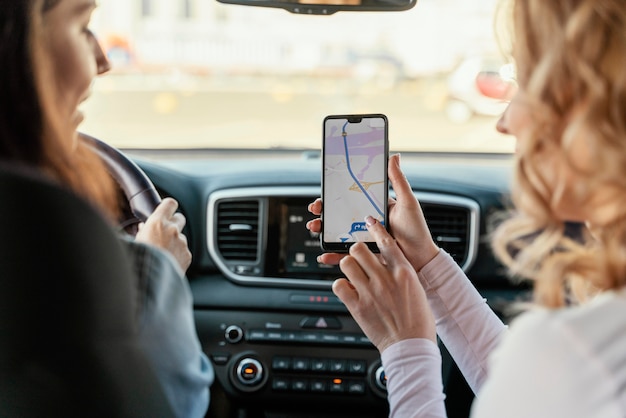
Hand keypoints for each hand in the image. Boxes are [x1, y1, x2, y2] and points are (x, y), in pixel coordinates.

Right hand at [135, 197, 191, 271]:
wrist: (151, 280)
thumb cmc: (140, 260)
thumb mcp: (135, 241)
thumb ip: (143, 231)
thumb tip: (144, 227)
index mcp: (157, 223)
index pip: (170, 203)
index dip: (168, 206)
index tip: (166, 209)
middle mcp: (172, 230)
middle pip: (180, 218)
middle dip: (174, 222)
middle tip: (165, 230)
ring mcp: (182, 243)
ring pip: (181, 237)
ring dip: (174, 242)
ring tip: (162, 252)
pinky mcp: (187, 255)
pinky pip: (183, 250)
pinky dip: (178, 254)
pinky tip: (168, 261)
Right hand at [306, 154, 438, 270]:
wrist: (421, 258)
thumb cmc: (416, 230)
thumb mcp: (407, 202)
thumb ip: (398, 180)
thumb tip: (394, 156)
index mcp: (373, 208)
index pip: (348, 199)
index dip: (333, 197)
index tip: (323, 195)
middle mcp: (365, 223)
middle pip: (337, 216)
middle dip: (322, 212)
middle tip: (315, 210)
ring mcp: (362, 239)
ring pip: (336, 233)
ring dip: (322, 230)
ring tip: (315, 228)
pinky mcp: (363, 255)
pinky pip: (343, 255)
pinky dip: (331, 255)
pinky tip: (323, 255)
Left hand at [334, 216, 435, 352]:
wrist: (411, 346)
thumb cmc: (418, 321)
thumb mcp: (416, 289)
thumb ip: (401, 273)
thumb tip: (390, 263)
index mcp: (404, 272)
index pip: (386, 241)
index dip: (375, 228)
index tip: (368, 222)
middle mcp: (385, 279)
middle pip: (359, 248)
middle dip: (356, 250)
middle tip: (357, 257)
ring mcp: (370, 292)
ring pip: (346, 263)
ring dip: (347, 266)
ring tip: (352, 273)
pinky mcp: (357, 306)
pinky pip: (338, 285)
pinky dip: (341, 286)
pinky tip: (347, 290)